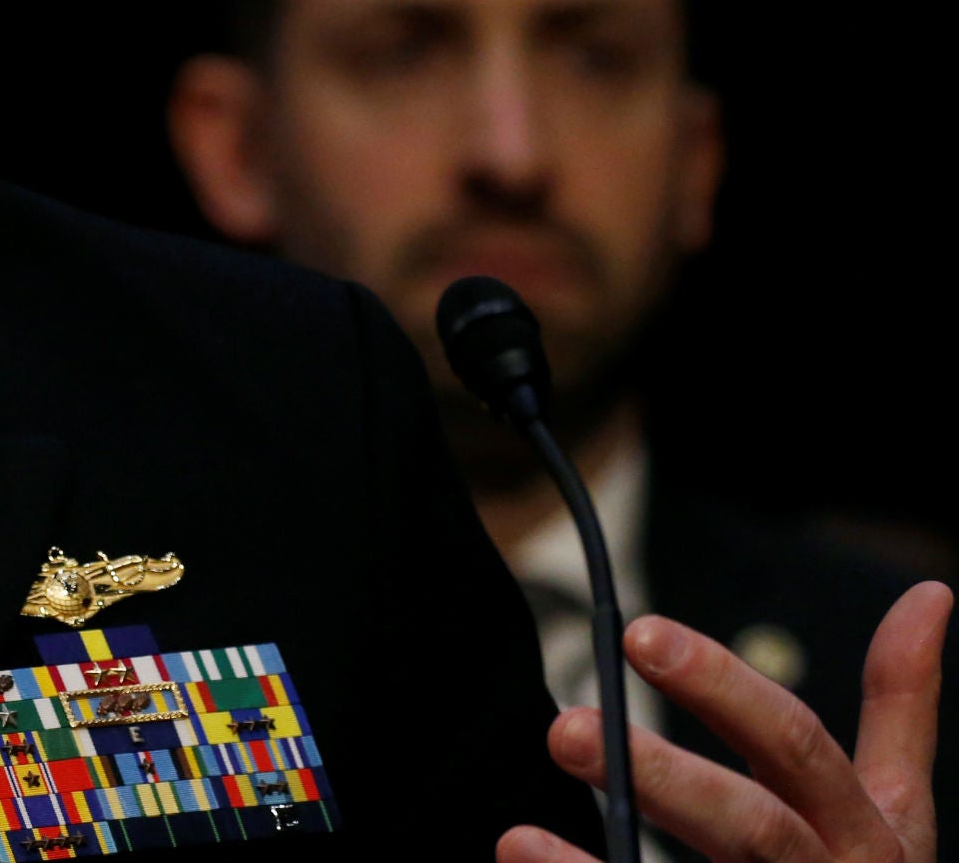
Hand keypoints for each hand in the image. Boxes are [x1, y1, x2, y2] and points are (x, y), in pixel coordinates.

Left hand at [498, 580, 949, 861]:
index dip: (721, 687)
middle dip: (662, 777)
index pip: (794, 745)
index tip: (638, 633)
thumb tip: (929, 594)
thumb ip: (901, 708)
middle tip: (565, 729)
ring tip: (515, 840)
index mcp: (870, 834)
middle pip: (751, 830)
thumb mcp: (899, 806)